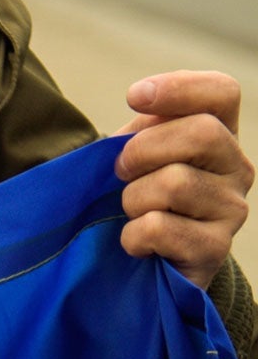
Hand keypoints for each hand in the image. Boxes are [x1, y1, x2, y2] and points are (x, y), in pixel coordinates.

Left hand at [117, 71, 252, 290]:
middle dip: (143, 150)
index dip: (180, 87)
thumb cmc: (137, 204)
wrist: (145, 271)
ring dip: (133, 199)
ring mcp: (232, 210)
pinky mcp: (213, 249)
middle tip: (121, 172)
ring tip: (132, 213)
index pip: (222, 93)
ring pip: (174, 183)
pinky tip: (137, 243)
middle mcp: (238, 168)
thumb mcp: (137, 160)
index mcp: (221, 136)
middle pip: (201, 133)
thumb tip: (143, 108)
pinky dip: (133, 236)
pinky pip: (159, 228)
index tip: (135, 95)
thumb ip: (143, 131)